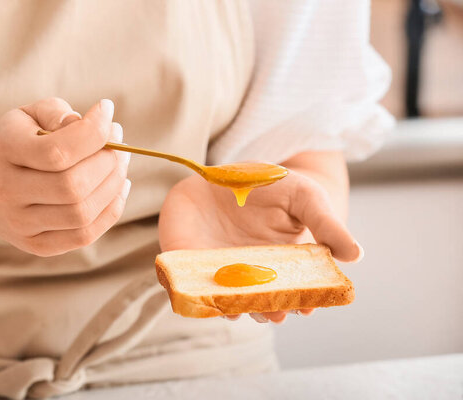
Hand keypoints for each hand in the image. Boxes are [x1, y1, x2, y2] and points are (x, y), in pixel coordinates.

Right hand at [0, 97, 130, 255]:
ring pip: (82, 213)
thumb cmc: (18, 142)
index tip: (107, 110)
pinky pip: (84, 235)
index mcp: (5, 151)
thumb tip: (89, 125)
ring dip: (113, 185)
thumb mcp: (29, 116)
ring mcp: (21, 223)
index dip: (93, 133)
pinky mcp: (37, 245)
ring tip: (120, 163)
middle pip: (72, 186)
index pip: (56, 151)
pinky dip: (111, 211)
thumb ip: (57, 113)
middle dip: (108, 162)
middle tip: (119, 144)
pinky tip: (118, 187)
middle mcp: (8, 191)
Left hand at [159, 170, 361, 322]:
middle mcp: (250, 275)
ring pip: (226, 299)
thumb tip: (356, 255)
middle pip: (260, 302)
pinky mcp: (186, 261)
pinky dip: (196, 292)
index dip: (302, 301)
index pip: (293, 291)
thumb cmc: (267, 185)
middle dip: (269, 311)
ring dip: (235, 307)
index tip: (309, 306)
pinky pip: (189, 282)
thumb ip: (327, 225)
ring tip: (244, 309)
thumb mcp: (305, 197)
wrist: (219, 174)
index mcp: (281, 265)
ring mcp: (216, 271)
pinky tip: (207, 296)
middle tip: (277, 313)